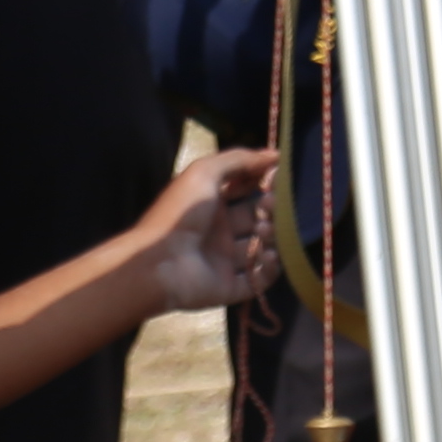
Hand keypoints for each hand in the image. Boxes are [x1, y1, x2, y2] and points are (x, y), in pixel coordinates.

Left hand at [133, 148, 276, 311]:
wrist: (161, 261)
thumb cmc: (182, 212)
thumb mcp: (205, 172)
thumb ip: (239, 160)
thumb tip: (274, 154)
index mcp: (211, 204)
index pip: (244, 189)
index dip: (262, 183)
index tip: (280, 177)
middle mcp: (219, 231)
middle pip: (256, 218)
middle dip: (269, 210)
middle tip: (270, 207)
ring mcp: (225, 260)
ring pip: (260, 247)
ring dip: (271, 237)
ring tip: (263, 230)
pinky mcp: (230, 287)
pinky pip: (258, 279)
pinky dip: (269, 268)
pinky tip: (266, 255)